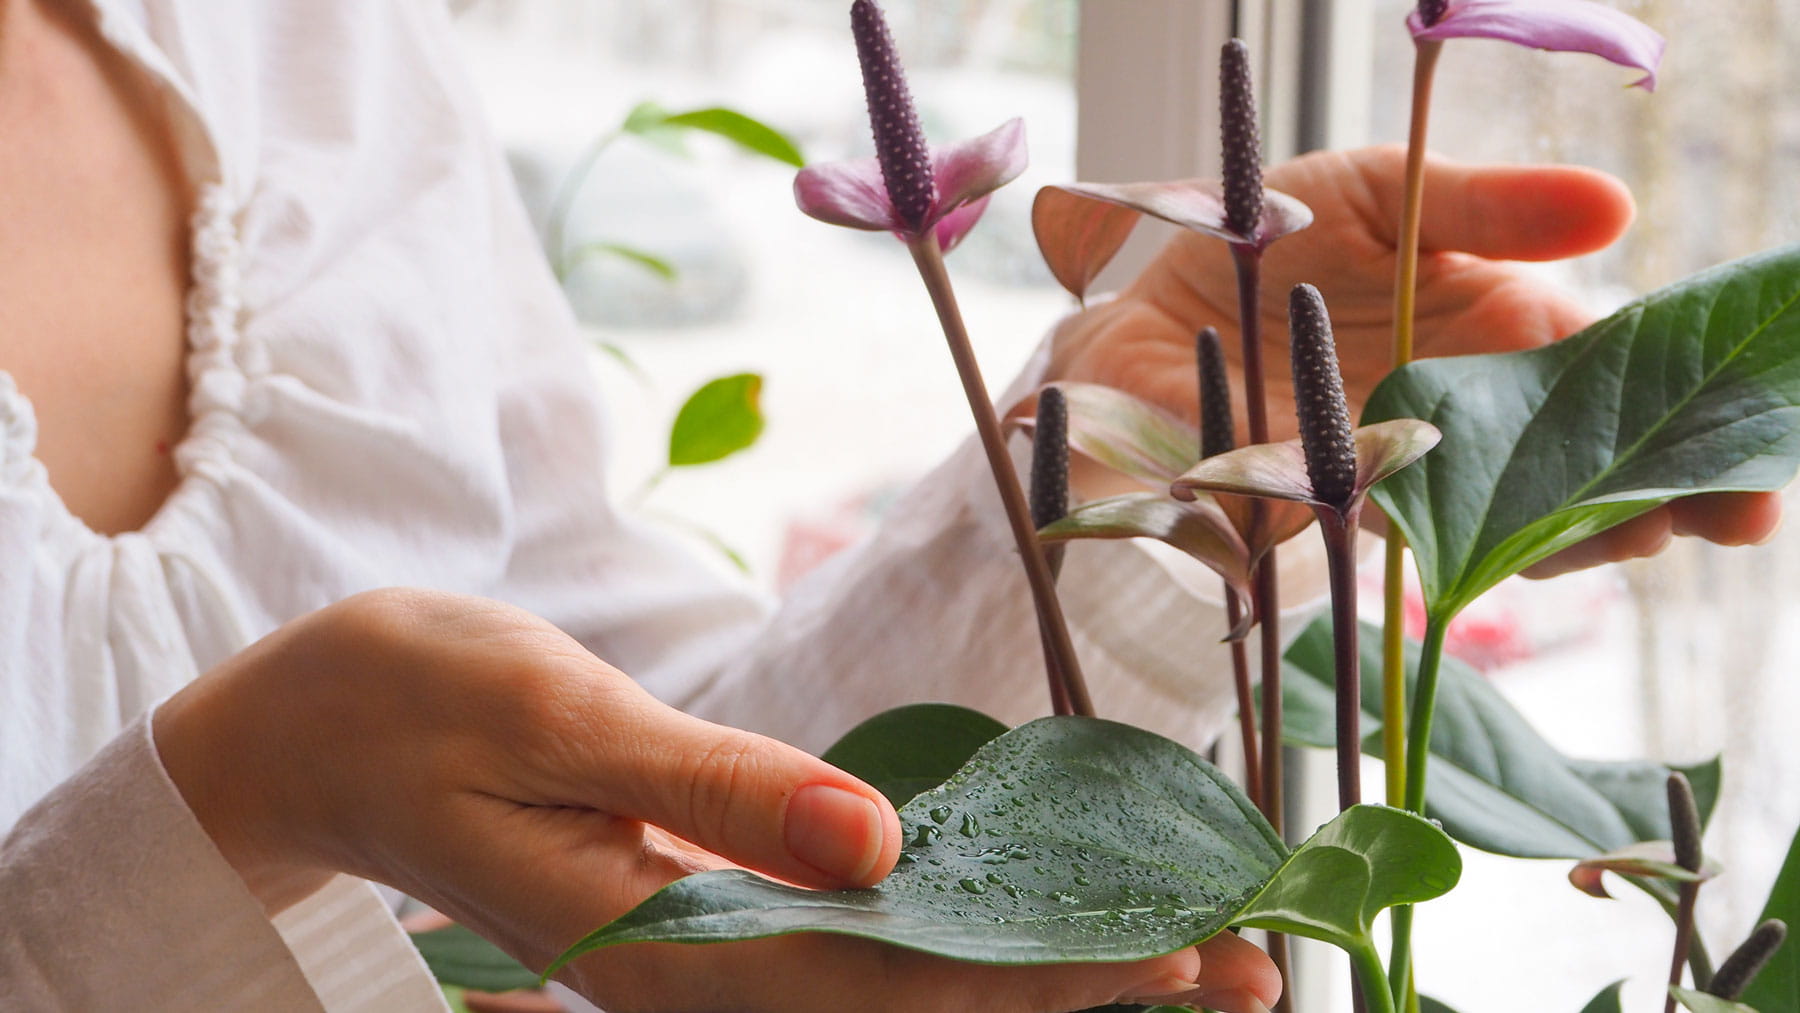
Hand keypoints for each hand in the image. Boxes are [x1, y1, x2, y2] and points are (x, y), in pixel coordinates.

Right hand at [154, 589, 1279, 1012]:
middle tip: (1244, 966)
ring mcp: (710, 947)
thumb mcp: (560, 723)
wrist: (315, 728)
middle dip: (1082, 992)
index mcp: (666, 948)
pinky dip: (973, 925)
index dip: (1041, 978)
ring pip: (906, 985)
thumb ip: (717, 788)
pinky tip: (1052, 905)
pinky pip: (865, 936)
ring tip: (1194, 952)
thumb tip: (876, 843)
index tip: (1175, 953)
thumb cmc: (419, 703)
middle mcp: (704, 972)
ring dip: (1046, 968)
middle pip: (921, 1009)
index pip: (889, 991)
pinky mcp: (714, 903)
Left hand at [1049, 145, 1779, 571]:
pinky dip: (1497, 553)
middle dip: (1677, 485)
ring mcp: (1431, 469)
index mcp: (1505, 323)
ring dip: (1603, 530)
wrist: (1150, 317)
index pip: (1623, 368)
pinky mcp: (1366, 515)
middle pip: (1600, 456)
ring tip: (1657, 529)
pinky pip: (1446, 543)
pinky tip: (1543, 551)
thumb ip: (1489, 208)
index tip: (1753, 435)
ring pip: (1539, 513)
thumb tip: (1615, 211)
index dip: (1692, 400)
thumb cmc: (1266, 239)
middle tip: (1743, 507)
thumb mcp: (1381, 192)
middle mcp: (1483, 408)